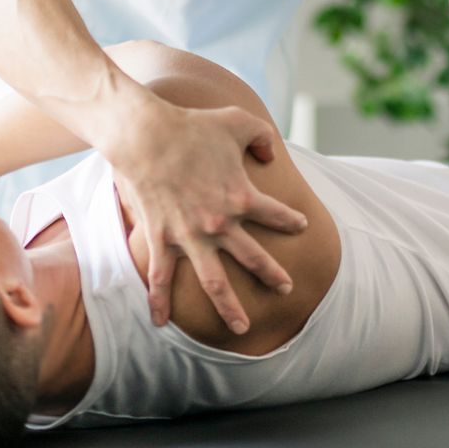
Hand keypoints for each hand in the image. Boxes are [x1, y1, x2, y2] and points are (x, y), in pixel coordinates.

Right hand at [107, 99, 308, 333]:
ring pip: (215, 282)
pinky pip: (162, 277)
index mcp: (242, 196)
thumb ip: (262, 135)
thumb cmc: (193, 126)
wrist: (147, 135)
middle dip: (273, 275)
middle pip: (254, 258)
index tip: (302, 225)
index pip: (275, 213)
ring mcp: (190, 235)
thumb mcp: (238, 121)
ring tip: (242, 327)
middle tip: (286, 287)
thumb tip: (270, 152)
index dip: (291, 220)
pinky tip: (160, 322)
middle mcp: (220, 223)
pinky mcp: (161, 238)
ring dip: (230, 307)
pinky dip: (159, 301)